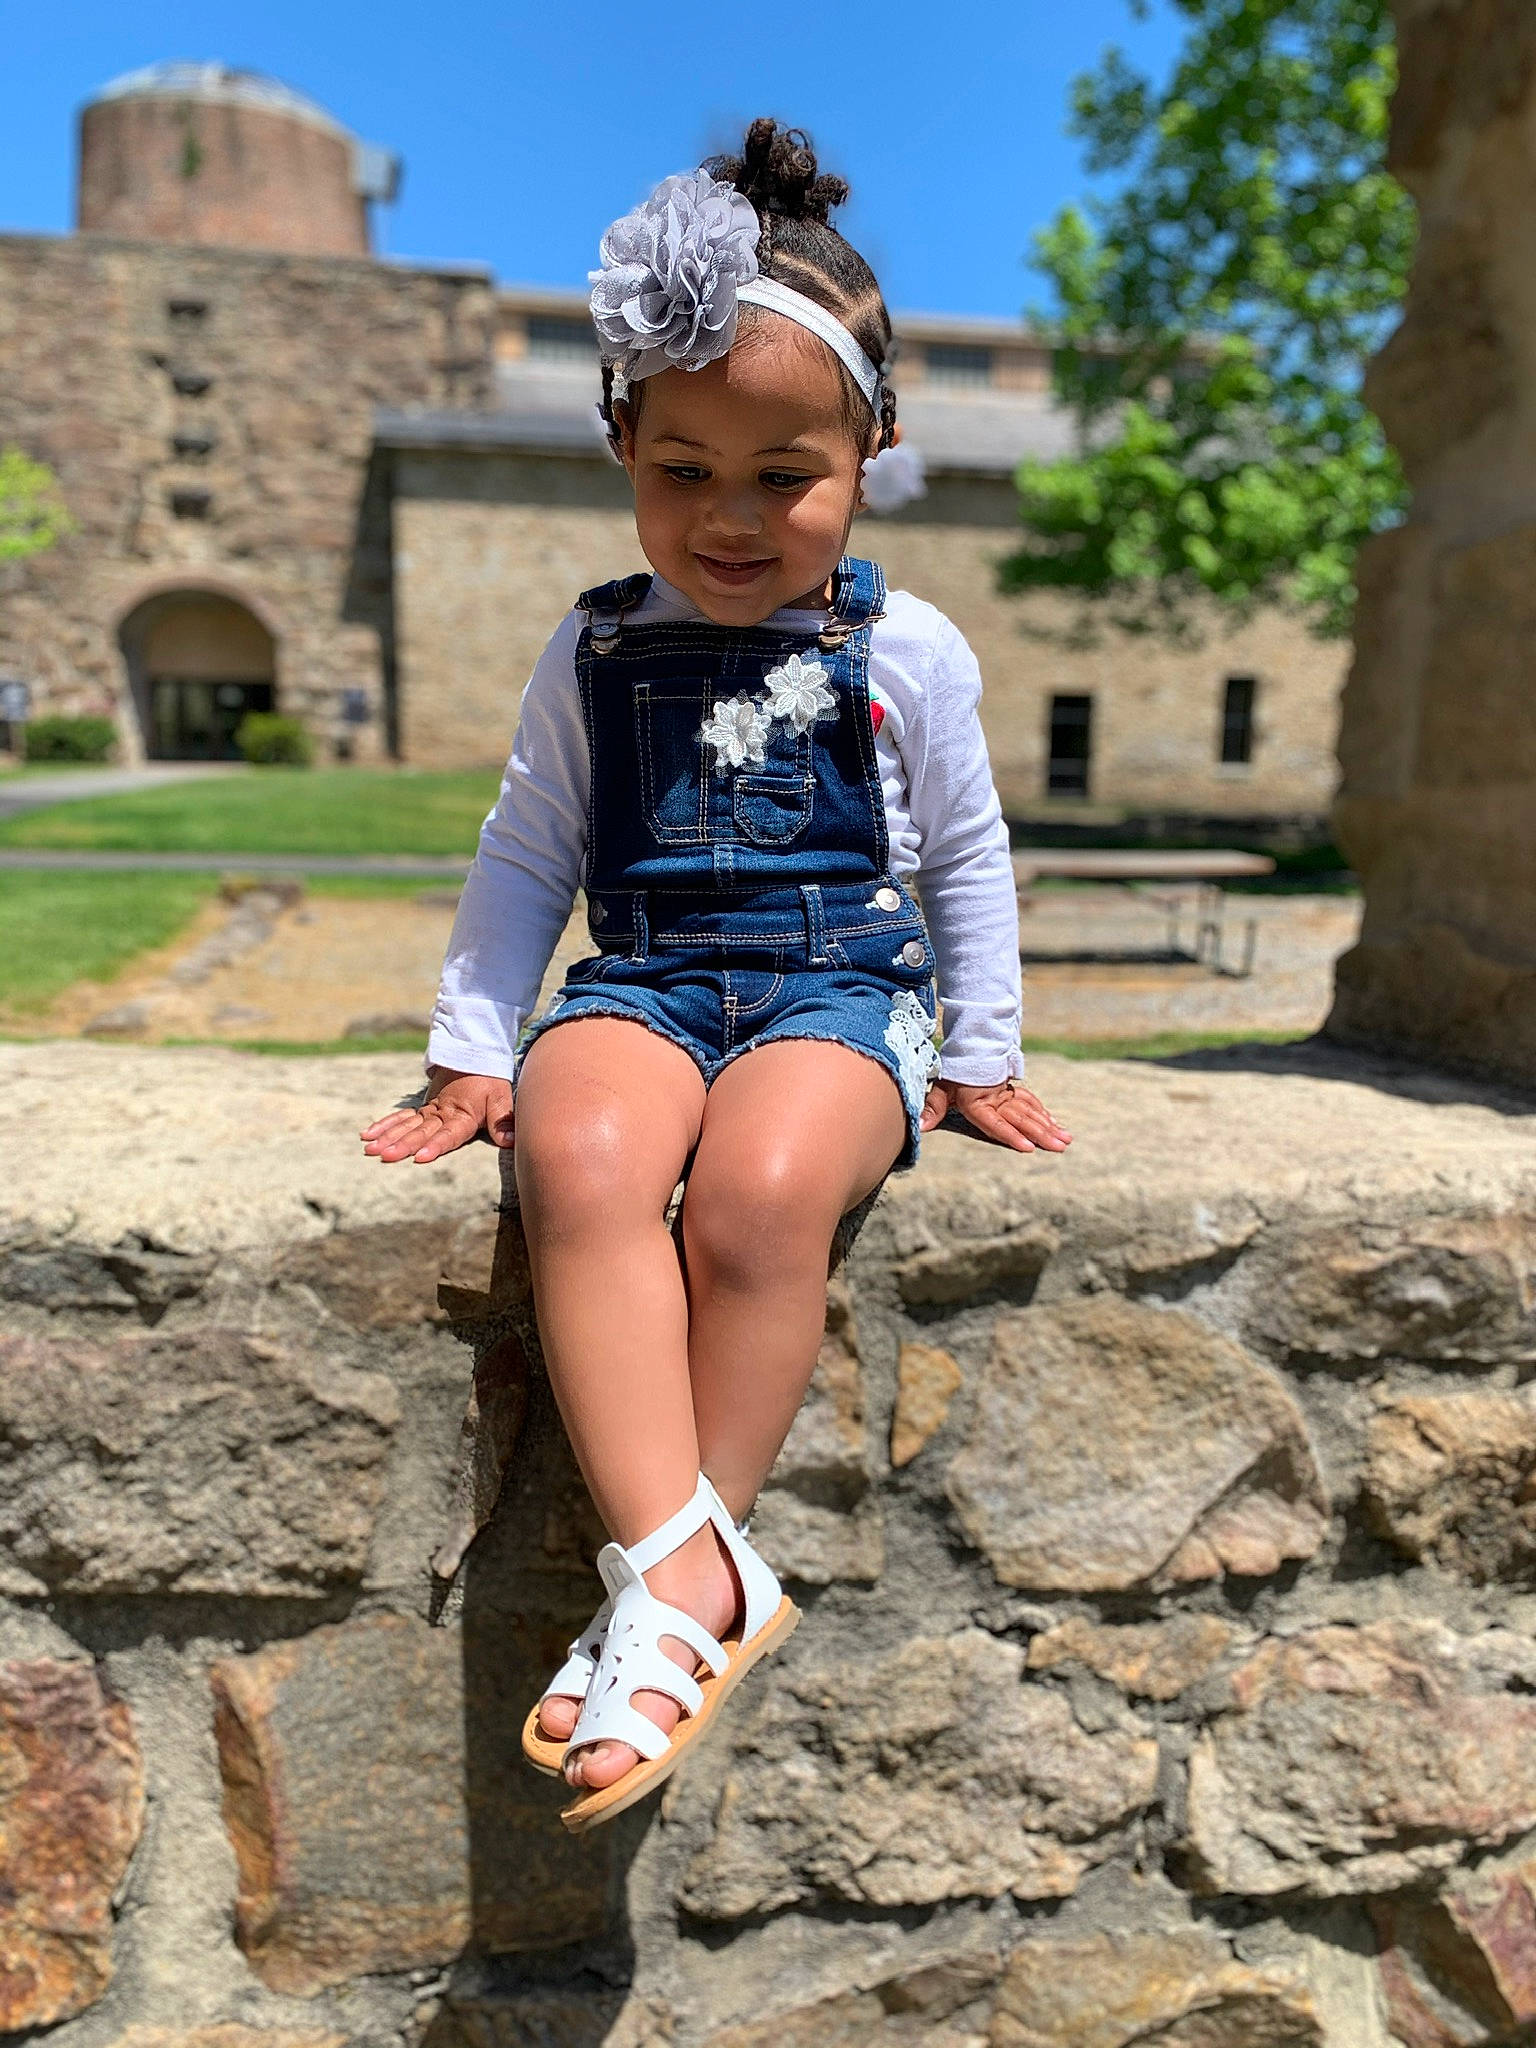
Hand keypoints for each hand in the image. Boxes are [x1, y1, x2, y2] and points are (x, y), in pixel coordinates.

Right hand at [359, 1066, 514, 1163]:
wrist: (475, 1055)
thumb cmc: (489, 1080)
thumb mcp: (501, 1098)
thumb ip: (502, 1121)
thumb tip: (512, 1141)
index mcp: (461, 1115)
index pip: (447, 1134)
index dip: (434, 1146)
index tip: (419, 1158)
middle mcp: (442, 1114)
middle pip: (420, 1132)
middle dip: (402, 1145)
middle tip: (385, 1156)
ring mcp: (430, 1110)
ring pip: (406, 1125)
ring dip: (388, 1137)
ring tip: (371, 1149)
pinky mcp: (423, 1108)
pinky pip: (401, 1116)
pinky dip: (385, 1124)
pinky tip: (368, 1135)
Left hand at [919, 1077, 1072, 1154]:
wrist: (968, 1044)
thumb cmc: (953, 1070)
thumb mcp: (941, 1087)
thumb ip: (933, 1107)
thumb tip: (920, 1126)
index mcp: (978, 1102)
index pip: (996, 1123)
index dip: (1011, 1135)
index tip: (1028, 1148)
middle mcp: (996, 1099)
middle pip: (1021, 1119)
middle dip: (1042, 1134)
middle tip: (1060, 1147)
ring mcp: (1007, 1094)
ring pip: (1031, 1111)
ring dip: (1048, 1126)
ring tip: (1065, 1140)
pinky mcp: (1013, 1090)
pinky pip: (1031, 1102)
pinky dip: (1044, 1114)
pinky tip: (1055, 1125)